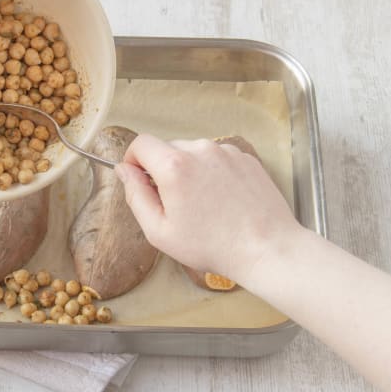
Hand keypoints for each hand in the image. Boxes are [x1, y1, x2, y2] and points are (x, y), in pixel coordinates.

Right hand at [115, 134, 300, 279]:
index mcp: (174, 166)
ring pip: (192, 152)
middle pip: (167, 147)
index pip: (141, 143)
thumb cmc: (213, 246)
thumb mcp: (159, 230)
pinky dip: (211, 173)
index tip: (139, 180)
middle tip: (173, 203)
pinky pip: (216, 158)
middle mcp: (200, 150)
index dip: (133, 160)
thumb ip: (135, 195)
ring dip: (188, 170)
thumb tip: (124, 171)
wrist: (266, 248)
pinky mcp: (245, 158)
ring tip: (202, 204)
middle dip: (162, 170)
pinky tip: (221, 200)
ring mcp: (226, 152)